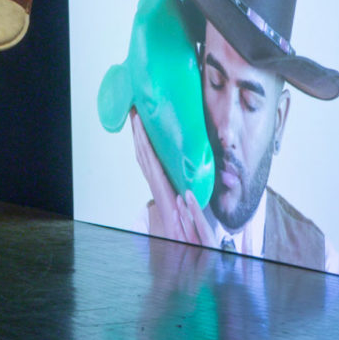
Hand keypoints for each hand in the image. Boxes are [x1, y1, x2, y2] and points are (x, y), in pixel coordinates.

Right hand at [130, 112, 214, 246]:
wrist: (179, 229)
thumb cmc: (184, 213)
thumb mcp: (188, 188)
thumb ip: (190, 177)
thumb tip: (206, 166)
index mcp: (159, 177)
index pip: (148, 153)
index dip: (143, 137)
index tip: (140, 120)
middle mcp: (153, 175)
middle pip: (141, 148)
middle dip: (136, 130)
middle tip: (133, 110)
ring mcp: (153, 176)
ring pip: (142, 150)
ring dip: (137, 132)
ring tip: (135, 114)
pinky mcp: (156, 178)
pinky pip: (148, 157)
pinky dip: (143, 143)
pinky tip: (142, 130)